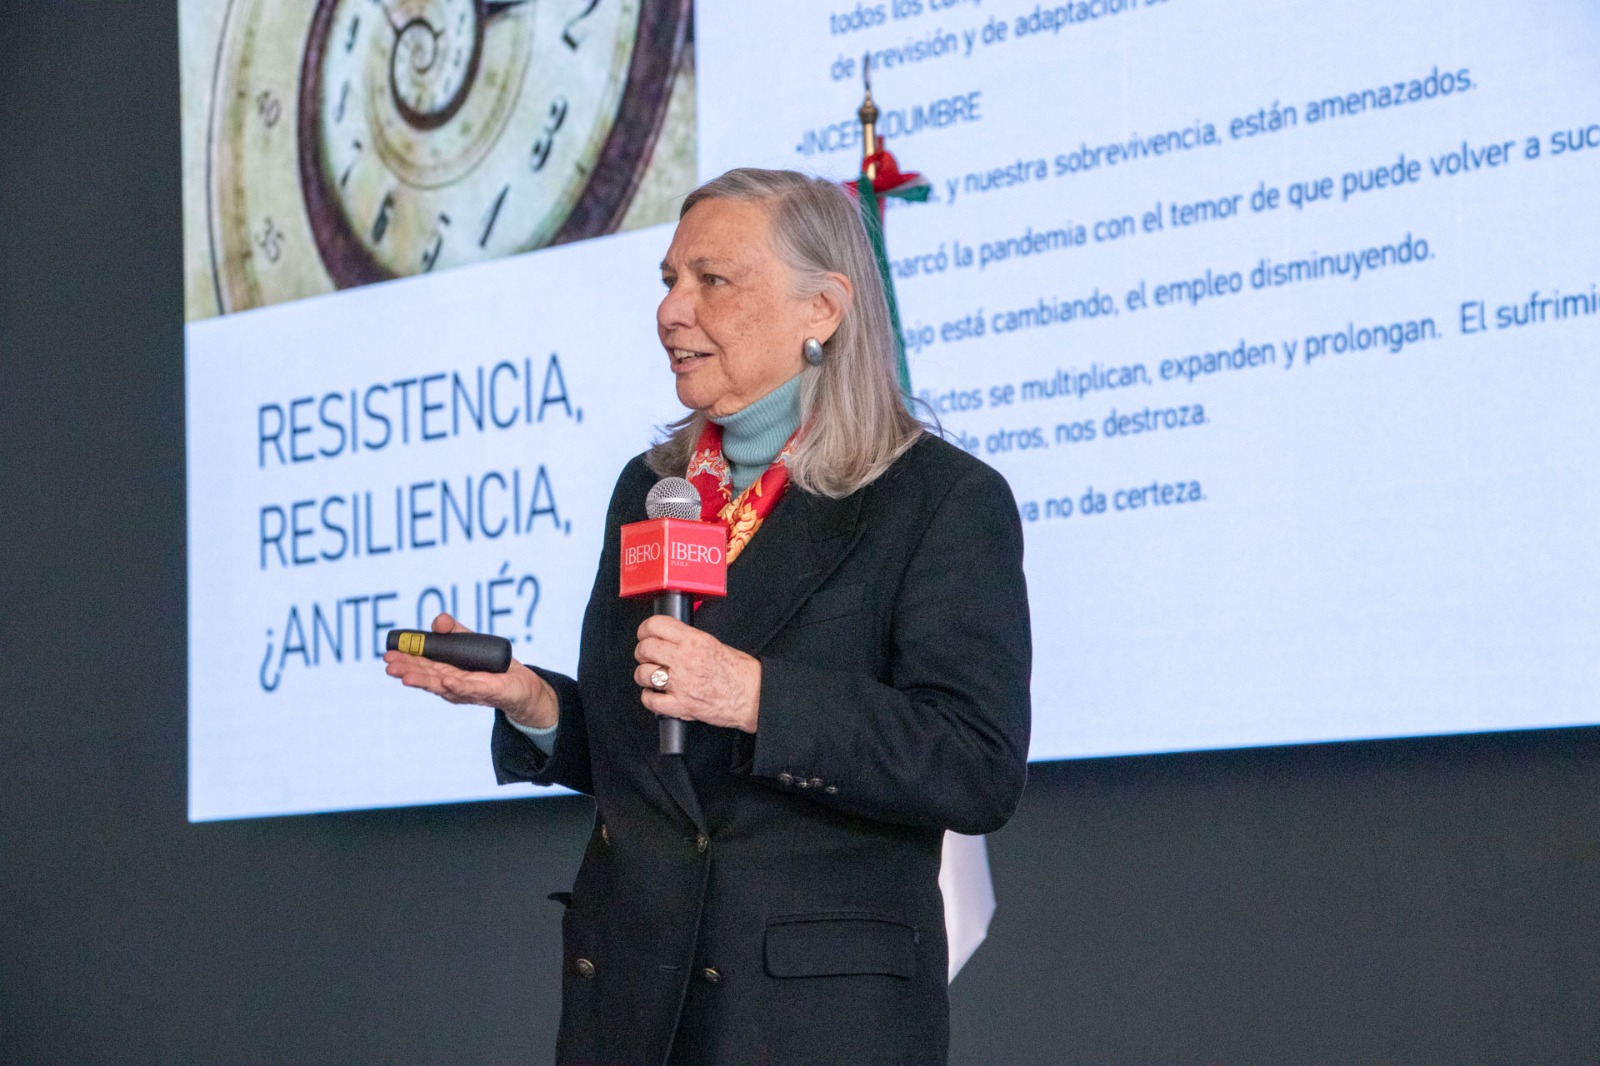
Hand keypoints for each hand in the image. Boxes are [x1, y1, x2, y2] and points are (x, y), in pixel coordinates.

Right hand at [383, 613, 556, 729]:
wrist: (519, 684)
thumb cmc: (489, 665)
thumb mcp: (469, 642)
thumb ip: (453, 631)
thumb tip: (439, 621)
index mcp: (444, 671)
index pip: (421, 666)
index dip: (405, 660)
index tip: (388, 654)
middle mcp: (451, 684)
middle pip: (427, 677)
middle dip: (407, 671)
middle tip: (389, 665)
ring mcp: (467, 690)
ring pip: (443, 685)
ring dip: (424, 681)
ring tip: (406, 677)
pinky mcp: (488, 692)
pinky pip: (471, 689)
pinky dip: (458, 686)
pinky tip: (446, 682)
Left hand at [633, 616, 760, 732]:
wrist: (753, 697)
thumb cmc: (741, 673)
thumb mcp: (715, 643)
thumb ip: (690, 639)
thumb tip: (670, 638)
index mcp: (695, 641)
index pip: (656, 625)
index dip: (645, 629)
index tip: (645, 634)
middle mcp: (685, 660)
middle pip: (645, 648)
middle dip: (643, 652)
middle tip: (648, 655)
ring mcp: (681, 684)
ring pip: (643, 674)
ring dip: (644, 675)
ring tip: (652, 676)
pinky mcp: (681, 706)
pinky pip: (651, 701)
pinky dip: (649, 698)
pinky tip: (655, 694)